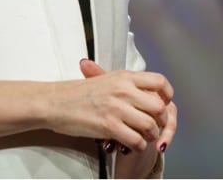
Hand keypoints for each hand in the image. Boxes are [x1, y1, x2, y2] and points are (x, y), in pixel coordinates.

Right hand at [43, 58, 171, 152]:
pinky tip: (134, 145)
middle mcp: (124, 90)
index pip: (159, 82)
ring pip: (150, 125)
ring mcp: (117, 108)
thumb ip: (125, 82)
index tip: (165, 102)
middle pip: (159, 106)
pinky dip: (138, 145)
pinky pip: (135, 139)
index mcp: (125, 77)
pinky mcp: (109, 126)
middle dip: (162, 119)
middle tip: (157, 125)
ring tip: (146, 137)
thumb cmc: (78, 93)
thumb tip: (143, 86)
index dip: (167, 94)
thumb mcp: (104, 78)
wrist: (55, 102)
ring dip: (151, 135)